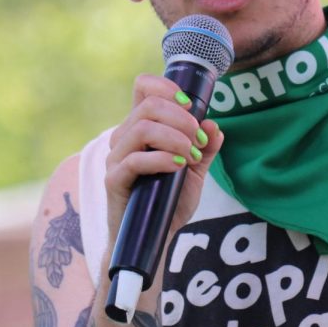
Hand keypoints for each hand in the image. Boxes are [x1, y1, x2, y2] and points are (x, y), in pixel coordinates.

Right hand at [104, 74, 224, 239]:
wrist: (154, 239)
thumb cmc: (169, 202)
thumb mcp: (196, 172)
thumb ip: (206, 148)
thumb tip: (214, 126)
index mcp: (141, 128)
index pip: (143, 88)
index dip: (166, 87)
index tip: (190, 105)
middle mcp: (124, 137)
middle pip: (149, 105)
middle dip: (182, 119)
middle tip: (199, 141)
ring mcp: (116, 158)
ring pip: (142, 128)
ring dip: (176, 138)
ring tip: (192, 157)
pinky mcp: (114, 180)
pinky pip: (134, 160)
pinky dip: (162, 159)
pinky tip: (179, 167)